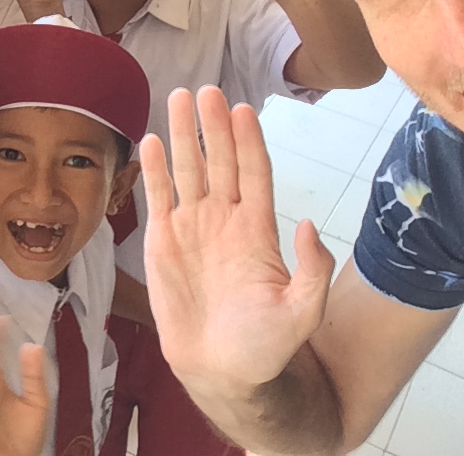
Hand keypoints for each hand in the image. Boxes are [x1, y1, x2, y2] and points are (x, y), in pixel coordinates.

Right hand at [141, 87, 333, 401]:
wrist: (221, 373)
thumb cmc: (264, 348)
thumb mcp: (302, 314)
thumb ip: (312, 272)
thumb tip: (307, 225)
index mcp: (258, 230)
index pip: (254, 173)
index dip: (248, 141)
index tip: (243, 109)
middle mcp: (225, 219)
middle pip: (219, 161)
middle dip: (213, 125)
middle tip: (206, 90)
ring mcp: (193, 227)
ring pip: (187, 169)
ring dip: (182, 134)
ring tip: (177, 98)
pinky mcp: (163, 242)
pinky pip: (157, 197)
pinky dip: (153, 169)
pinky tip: (150, 141)